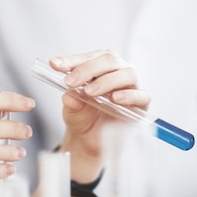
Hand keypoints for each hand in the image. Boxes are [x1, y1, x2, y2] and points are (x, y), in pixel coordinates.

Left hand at [50, 50, 150, 181]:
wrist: (92, 139)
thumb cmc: (84, 116)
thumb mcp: (72, 110)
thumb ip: (71, 101)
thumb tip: (69, 96)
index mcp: (99, 66)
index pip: (87, 57)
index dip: (71, 60)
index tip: (54, 64)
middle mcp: (117, 71)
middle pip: (109, 60)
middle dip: (88, 69)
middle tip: (70, 82)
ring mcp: (131, 86)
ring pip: (126, 73)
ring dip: (107, 81)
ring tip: (90, 92)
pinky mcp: (141, 103)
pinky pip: (142, 95)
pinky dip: (129, 95)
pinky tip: (115, 98)